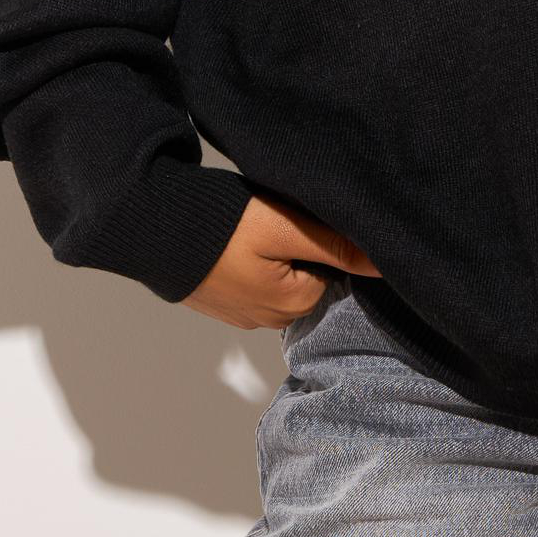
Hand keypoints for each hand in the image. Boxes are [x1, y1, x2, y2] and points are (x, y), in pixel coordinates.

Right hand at [181, 192, 382, 327]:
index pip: (336, 270)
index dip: (325, 238)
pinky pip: (254, 279)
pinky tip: (237, 237)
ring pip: (282, 277)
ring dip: (276, 252)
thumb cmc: (220, 225)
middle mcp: (271, 319)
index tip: (304, 216)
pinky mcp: (221, 300)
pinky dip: (253, 259)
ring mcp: (242, 313)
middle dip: (301, 247)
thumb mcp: (284, 227)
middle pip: (310, 276)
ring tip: (254, 225)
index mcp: (294, 305)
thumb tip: (388, 265)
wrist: (149, 225)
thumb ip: (336, 247)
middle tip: (278, 217)